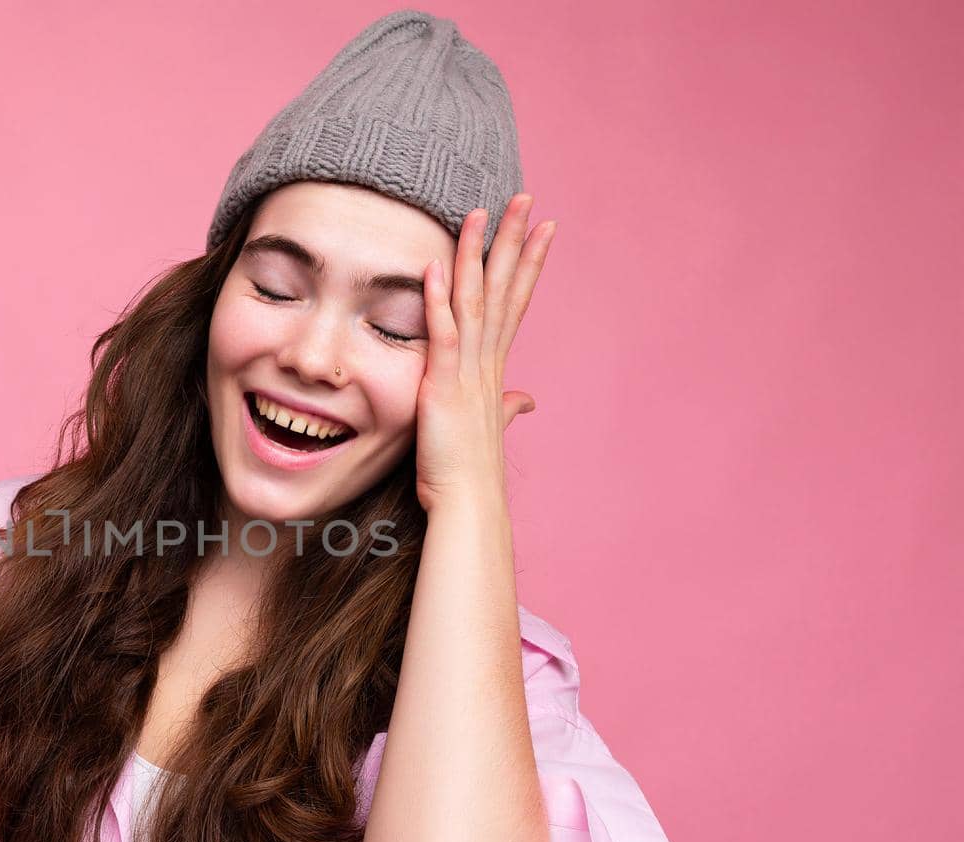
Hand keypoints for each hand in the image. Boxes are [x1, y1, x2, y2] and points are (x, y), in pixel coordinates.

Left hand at [414, 192, 555, 510]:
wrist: (467, 504)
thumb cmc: (470, 471)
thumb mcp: (488, 428)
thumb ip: (506, 407)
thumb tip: (525, 400)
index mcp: (494, 368)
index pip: (514, 303)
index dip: (529, 264)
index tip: (543, 227)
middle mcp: (487, 362)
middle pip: (505, 289)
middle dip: (515, 242)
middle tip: (526, 198)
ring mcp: (467, 372)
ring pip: (477, 300)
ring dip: (480, 255)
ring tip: (483, 212)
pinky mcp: (443, 385)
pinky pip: (442, 333)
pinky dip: (439, 300)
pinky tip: (437, 265)